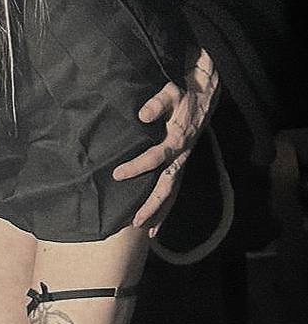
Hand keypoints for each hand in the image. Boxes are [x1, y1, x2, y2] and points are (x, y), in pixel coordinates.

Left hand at [112, 48, 218, 237]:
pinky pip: (175, 188)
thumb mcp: (170, 91)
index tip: (117, 174)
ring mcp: (183, 161)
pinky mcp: (182, 163)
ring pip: (173, 192)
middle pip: (167, 186)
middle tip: (135, 222)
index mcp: (177, 139)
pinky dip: (167, 206)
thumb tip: (142, 114)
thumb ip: (157, 102)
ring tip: (148, 232)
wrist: (205, 94)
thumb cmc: (182, 93)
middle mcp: (181, 155)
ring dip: (161, 212)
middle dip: (152, 205)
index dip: (137, 167)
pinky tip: (158, 221)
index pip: (155, 157)